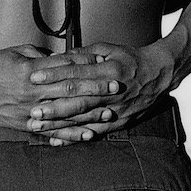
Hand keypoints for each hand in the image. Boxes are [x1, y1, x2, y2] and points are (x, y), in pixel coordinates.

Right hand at [0, 43, 121, 132]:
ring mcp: (29, 111)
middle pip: (70, 90)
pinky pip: (51, 132)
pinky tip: (87, 135)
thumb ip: (43, 56)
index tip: (105, 62)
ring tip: (110, 114)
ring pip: (64, 114)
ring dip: (89, 114)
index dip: (87, 65)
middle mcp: (32, 92)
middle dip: (95, 89)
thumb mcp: (19, 52)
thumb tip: (66, 58)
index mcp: (31, 70)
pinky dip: (70, 135)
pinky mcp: (25, 125)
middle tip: (117, 87)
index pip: (65, 66)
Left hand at [26, 37, 179, 141]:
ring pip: (83, 119)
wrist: (159, 75)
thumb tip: (57, 58)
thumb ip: (83, 54)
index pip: (76, 73)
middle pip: (78, 101)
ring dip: (58, 125)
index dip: (54, 76)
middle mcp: (111, 92)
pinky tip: (56, 141)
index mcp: (108, 71)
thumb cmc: (130, 59)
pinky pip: (93, 132)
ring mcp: (115, 110)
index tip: (34, 77)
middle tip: (32, 111)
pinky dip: (74, 138)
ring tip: (37, 127)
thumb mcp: (108, 49)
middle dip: (53, 107)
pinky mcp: (117, 122)